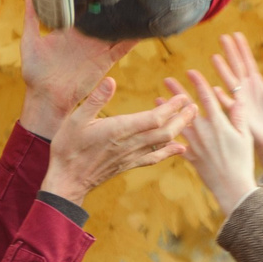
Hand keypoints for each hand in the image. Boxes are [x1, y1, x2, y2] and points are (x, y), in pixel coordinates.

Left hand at [21, 4, 137, 137]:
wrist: (45, 98)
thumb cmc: (34, 72)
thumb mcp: (30, 42)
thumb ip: (32, 20)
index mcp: (68, 32)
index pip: (82, 12)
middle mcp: (85, 39)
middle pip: (102, 19)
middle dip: (112, 5)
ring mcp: (96, 50)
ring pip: (114, 31)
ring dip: (124, 20)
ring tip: (137, 3)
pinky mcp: (104, 62)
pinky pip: (121, 49)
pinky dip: (132, 40)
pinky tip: (141, 29)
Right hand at [44, 78, 194, 205]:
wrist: (67, 180)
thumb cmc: (68, 148)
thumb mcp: (75, 119)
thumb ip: (95, 99)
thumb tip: (111, 80)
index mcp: (119, 130)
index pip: (153, 118)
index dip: (171, 108)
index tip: (183, 97)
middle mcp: (129, 144)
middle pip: (165, 132)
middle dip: (182, 118)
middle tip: (195, 106)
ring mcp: (131, 156)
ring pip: (162, 144)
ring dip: (179, 131)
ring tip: (191, 119)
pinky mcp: (129, 164)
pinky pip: (154, 158)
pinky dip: (170, 152)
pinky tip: (181, 148)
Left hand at [164, 72, 259, 215]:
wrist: (233, 187)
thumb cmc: (243, 161)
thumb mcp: (246, 136)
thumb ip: (239, 115)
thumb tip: (236, 97)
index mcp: (219, 124)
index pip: (206, 98)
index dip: (198, 83)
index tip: (191, 72)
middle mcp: (204, 133)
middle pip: (187, 108)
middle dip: (177, 93)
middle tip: (167, 80)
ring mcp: (195, 145)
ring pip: (177, 124)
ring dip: (167, 111)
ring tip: (157, 99)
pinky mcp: (190, 157)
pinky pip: (175, 144)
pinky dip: (166, 134)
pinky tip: (159, 127)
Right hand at [209, 31, 262, 179]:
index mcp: (257, 84)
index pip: (248, 62)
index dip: (242, 49)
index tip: (236, 34)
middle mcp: (247, 90)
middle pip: (237, 67)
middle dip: (230, 53)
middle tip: (222, 37)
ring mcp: (242, 101)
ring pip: (231, 82)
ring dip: (223, 71)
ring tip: (215, 57)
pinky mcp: (240, 115)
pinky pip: (229, 104)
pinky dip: (222, 97)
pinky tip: (214, 89)